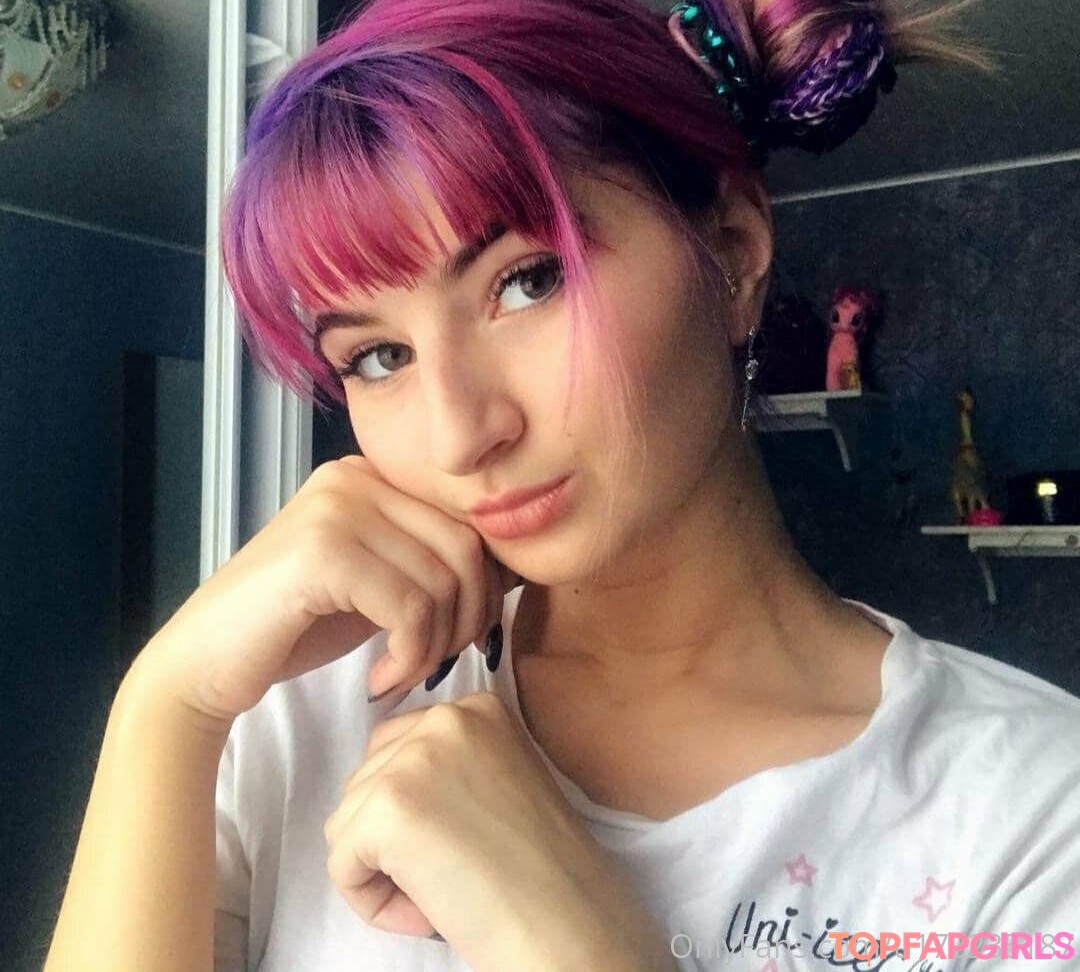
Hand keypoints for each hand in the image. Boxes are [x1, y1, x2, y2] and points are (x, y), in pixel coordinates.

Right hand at [133, 455, 519, 732]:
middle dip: (466, 619)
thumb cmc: (296, 626)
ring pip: (441, 581)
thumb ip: (427, 563)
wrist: (205, 661)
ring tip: (400, 674)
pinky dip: (409, 656)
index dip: (484, 590)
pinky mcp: (323, 550)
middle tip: (434, 664)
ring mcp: (336, 508)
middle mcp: (355, 478)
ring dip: (433, 647)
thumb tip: (507, 575)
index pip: (467, 525)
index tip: (461, 639)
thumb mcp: (378, 582)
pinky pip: (410, 607)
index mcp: (372, 478)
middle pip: (465, 548)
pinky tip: (380, 679)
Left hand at [323, 691, 676, 971]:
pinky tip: (426, 911)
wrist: (567, 923)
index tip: (463, 841)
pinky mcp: (388, 810)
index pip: (397, 748)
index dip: (417, 810)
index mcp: (477, 708)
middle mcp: (443, 719)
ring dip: (383, 870)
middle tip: (451, 873)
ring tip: (444, 892)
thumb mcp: (503, 780)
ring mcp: (413, 760)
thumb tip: (385, 789)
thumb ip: (451, 766)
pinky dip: (372, 901)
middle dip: (393, 838)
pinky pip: (341, 864)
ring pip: (347, 822)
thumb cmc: (543, 873)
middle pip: (366, 780)